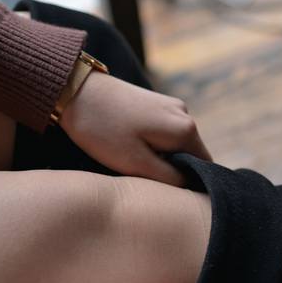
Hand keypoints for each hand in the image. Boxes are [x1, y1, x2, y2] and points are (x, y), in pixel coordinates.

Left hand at [59, 72, 211, 186]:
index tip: (164, 192)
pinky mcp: (156, 103)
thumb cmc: (103, 130)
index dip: (191, 184)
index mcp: (186, 130)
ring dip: (161, 158)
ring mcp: (171, 106)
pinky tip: (129, 147)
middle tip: (144, 179)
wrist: (76, 91)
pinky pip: (164, 133)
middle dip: (173, 171)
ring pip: (176, 145)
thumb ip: (170, 178)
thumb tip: (191, 185)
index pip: (205, 167)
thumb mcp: (136, 164)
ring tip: (133, 162)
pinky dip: (153, 145)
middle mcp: (185, 114)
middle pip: (191, 156)